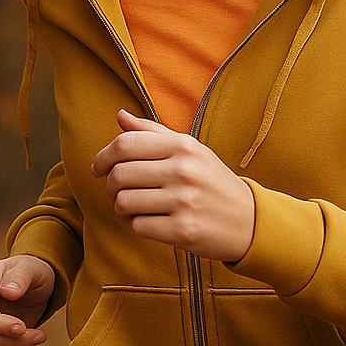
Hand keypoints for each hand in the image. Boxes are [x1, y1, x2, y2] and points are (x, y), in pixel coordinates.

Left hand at [91, 110, 255, 262]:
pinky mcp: (182, 230)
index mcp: (183, 145)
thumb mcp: (190, 150)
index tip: (97, 168)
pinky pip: (137, 226)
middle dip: (109, 185)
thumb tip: (120, 116)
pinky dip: (135, 225)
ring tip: (133, 207)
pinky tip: (146, 221)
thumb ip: (153, 132)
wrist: (248, 219)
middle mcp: (183, 170)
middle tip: (117, 191)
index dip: (103, 156)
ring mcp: (183, 201)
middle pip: (119, 174)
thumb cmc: (212, 181)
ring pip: (124, 202)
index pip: (125, 144)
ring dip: (121, 208)